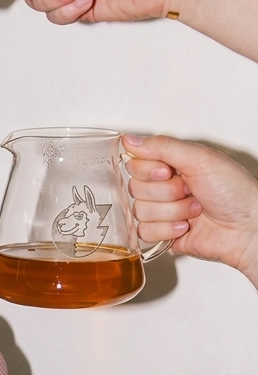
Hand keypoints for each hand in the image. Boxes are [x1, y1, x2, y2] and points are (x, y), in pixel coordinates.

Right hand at [124, 134, 257, 284]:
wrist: (248, 228)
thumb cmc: (235, 191)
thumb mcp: (200, 158)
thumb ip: (162, 146)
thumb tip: (129, 139)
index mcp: (170, 165)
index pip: (134, 164)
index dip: (149, 170)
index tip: (169, 172)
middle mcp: (163, 187)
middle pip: (135, 189)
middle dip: (166, 192)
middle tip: (190, 191)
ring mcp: (161, 211)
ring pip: (140, 211)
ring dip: (172, 211)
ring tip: (195, 210)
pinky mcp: (161, 234)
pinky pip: (144, 232)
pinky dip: (167, 230)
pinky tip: (185, 227)